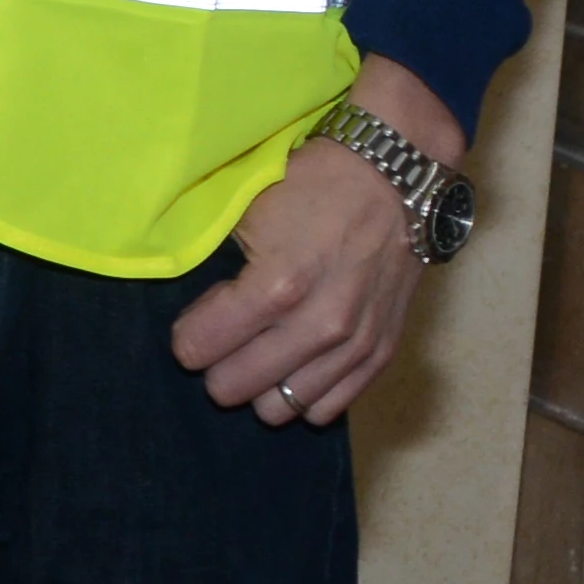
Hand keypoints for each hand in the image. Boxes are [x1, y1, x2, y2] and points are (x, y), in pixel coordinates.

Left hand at [170, 61, 457, 426]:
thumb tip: (187, 303)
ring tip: (260, 353)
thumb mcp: (246, 209)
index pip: (198, 349)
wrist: (396, 176)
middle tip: (224, 339)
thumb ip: (213, 261)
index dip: (187, 335)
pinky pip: (329, 408)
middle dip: (217, 366)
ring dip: (261, 386)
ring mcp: (355, 344)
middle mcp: (319, 326)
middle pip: (235, 388)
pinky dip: (304, 394)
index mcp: (276, 287)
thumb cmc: (314, 184)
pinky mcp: (382, 351)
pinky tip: (295, 366)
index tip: (195, 320)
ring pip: (281, 407)